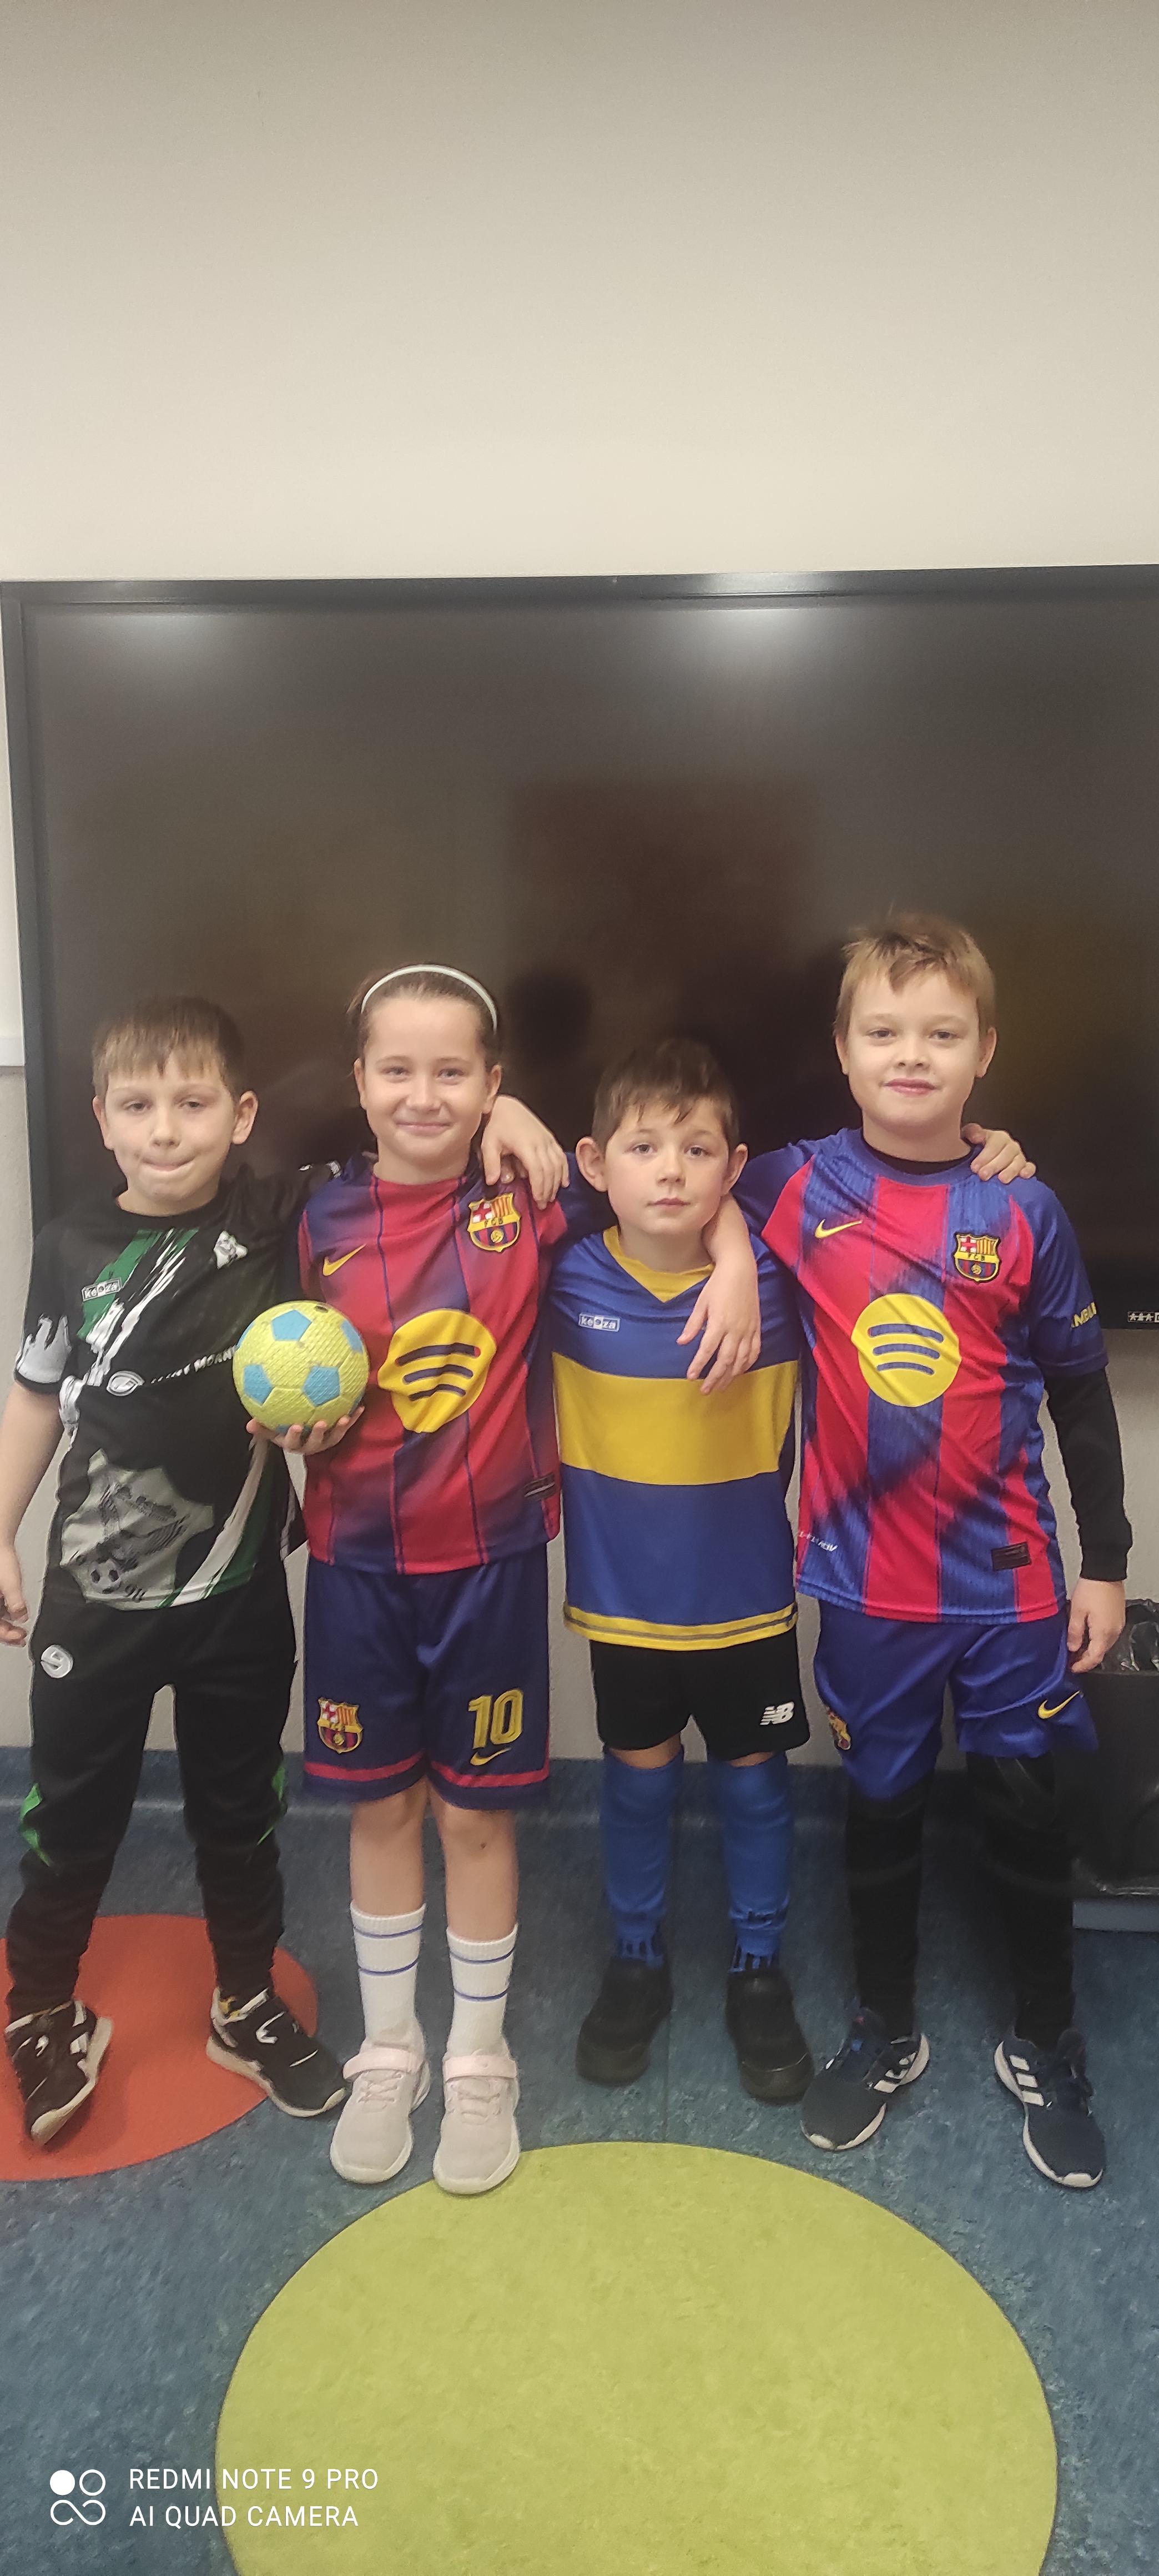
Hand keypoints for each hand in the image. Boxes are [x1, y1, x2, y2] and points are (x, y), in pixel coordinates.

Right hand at [0, 1542, 27, 1645]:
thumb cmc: (0, 1559)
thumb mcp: (10, 1584)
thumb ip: (16, 1603)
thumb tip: (21, 1617)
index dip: (7, 1635)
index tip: (19, 1637)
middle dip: (7, 1633)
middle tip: (21, 1638)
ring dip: (8, 1626)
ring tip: (20, 1631)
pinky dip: (7, 1615)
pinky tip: (16, 1617)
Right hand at [247, 1409, 362, 1455]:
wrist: (303, 1437)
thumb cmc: (284, 1430)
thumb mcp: (271, 1430)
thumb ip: (262, 1427)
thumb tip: (248, 1424)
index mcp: (293, 1444)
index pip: (291, 1442)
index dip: (294, 1435)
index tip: (295, 1425)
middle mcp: (310, 1445)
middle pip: (315, 1443)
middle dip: (318, 1433)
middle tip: (320, 1422)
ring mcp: (324, 1442)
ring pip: (333, 1437)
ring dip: (340, 1428)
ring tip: (345, 1417)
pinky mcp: (336, 1436)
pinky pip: (345, 1428)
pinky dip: (353, 1418)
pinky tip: (360, 1406)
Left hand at [481, 1097, 567, 1207]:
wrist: (505, 1107)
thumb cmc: (496, 1125)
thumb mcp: (488, 1144)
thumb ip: (491, 1163)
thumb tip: (494, 1181)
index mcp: (525, 1145)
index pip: (537, 1170)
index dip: (539, 1187)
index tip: (538, 1201)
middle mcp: (540, 1143)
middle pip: (550, 1170)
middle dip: (548, 1189)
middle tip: (543, 1204)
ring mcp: (547, 1139)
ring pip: (558, 1164)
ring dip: (556, 1182)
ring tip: (551, 1196)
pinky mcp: (550, 1137)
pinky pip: (561, 1156)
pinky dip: (564, 1170)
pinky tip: (564, 1182)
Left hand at [678, 1267, 761, 1391]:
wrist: (741, 1271)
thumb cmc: (718, 1285)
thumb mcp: (701, 1303)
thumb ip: (693, 1324)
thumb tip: (682, 1342)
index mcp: (719, 1323)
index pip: (707, 1350)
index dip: (698, 1365)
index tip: (691, 1377)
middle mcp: (735, 1330)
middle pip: (725, 1361)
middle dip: (714, 1378)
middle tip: (705, 1390)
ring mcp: (748, 1330)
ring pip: (741, 1360)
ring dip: (730, 1376)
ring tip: (720, 1386)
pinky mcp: (757, 1328)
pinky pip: (754, 1352)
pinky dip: (747, 1364)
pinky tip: (740, 1371)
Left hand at [963, 1124, 1035, 1181]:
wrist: (978, 1159)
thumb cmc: (974, 1149)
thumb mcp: (968, 1137)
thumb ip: (971, 1133)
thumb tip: (977, 1136)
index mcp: (997, 1137)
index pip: (994, 1144)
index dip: (985, 1156)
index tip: (975, 1167)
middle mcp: (1010, 1145)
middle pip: (1006, 1154)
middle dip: (994, 1165)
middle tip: (983, 1175)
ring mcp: (1018, 1156)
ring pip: (1018, 1161)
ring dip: (1010, 1170)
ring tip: (1002, 1179)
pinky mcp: (1024, 1166)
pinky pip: (1030, 1167)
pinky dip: (1028, 1171)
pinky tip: (1023, 1176)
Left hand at [1067, 1577, 1125, 1672]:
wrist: (1105, 1572)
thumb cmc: (1090, 1589)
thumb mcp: (1076, 1612)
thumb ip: (1074, 1632)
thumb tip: (1073, 1648)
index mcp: (1103, 1633)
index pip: (1094, 1658)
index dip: (1082, 1665)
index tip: (1072, 1668)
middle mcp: (1114, 1632)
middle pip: (1100, 1653)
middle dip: (1086, 1659)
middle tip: (1072, 1659)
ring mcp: (1118, 1625)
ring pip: (1104, 1644)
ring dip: (1092, 1649)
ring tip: (1077, 1648)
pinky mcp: (1118, 1618)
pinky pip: (1108, 1635)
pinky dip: (1097, 1639)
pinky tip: (1087, 1636)